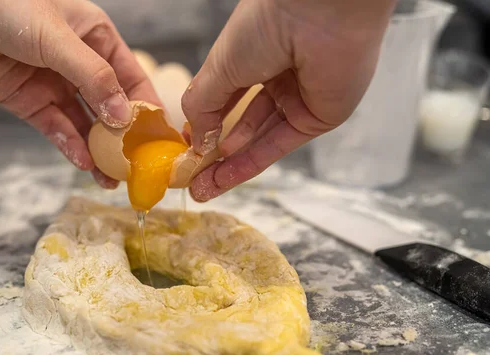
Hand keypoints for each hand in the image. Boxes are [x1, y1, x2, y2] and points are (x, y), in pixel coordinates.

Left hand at [0, 0, 159, 187]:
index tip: (159, 137)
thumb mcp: (59, 39)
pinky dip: (71, 147)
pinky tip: (84, 164)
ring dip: (99, 151)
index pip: (132, 78)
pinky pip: (58, 129)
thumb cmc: (8, 6)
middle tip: (136, 166)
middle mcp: (81, 65)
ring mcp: (56, 86)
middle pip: (111, 107)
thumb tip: (124, 117)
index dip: (147, 107)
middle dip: (124, 137)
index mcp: (97, 39)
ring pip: (86, 124)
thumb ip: (94, 78)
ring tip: (112, 178)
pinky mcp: (32, 104)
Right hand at [182, 0, 396, 200]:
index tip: (185, 149)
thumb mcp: (219, 67)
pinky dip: (251, 163)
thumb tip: (195, 141)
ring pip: (258, 139)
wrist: (319, 12)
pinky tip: (226, 178)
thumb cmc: (265, 25)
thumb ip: (202, 107)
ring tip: (203, 187)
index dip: (204, 124)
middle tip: (192, 179)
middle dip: (215, 154)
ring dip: (230, 166)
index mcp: (251, 56)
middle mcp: (275, 78)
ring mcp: (298, 99)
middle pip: (242, 124)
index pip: (224, 99)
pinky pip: (279, 145)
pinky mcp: (318, 117)